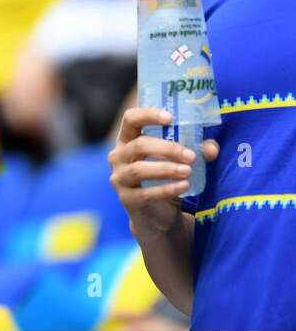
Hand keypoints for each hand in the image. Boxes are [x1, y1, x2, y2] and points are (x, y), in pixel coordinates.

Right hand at [108, 106, 218, 235]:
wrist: (158, 215)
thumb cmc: (166, 180)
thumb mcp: (181, 162)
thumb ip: (196, 152)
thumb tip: (211, 148)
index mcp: (128, 140)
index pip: (130, 119)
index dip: (148, 115)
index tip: (170, 117)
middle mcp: (118, 156)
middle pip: (138, 145)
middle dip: (167, 148)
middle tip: (191, 155)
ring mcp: (119, 178)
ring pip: (138, 169)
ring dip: (166, 169)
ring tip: (188, 171)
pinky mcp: (127, 199)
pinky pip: (146, 193)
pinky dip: (167, 189)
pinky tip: (185, 186)